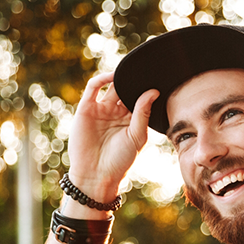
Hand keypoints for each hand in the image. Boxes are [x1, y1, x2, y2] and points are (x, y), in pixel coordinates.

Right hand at [67, 72, 158, 200]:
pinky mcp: (86, 109)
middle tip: (145, 68)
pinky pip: (93, 87)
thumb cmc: (120, 160)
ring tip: (130, 69)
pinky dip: (103, 79)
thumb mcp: (136, 136)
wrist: (97, 174)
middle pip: (125, 90)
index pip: (139, 99)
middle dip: (134, 80)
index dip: (146, 89)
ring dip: (119, 77)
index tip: (158, 78)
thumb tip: (153, 91)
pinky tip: (114, 76)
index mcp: (130, 120)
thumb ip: (143, 113)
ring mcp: (100, 110)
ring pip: (111, 86)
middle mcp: (115, 113)